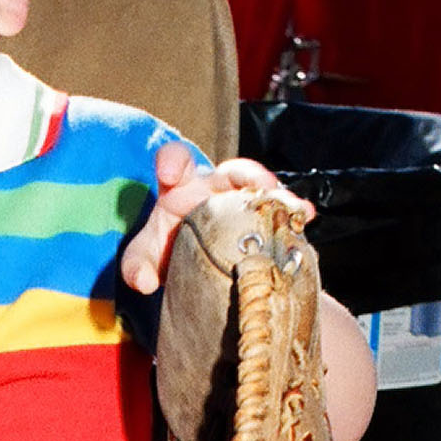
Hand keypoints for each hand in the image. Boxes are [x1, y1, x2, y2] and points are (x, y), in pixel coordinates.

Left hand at [119, 148, 310, 295]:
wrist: (200, 269)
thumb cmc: (169, 251)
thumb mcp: (146, 258)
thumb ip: (136, 266)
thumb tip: (143, 281)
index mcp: (181, 188)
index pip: (176, 158)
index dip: (172, 160)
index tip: (169, 174)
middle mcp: (216, 190)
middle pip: (234, 171)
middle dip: (248, 174)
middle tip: (260, 184)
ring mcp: (245, 204)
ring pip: (265, 191)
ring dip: (278, 195)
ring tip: (292, 205)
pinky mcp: (265, 221)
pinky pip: (283, 212)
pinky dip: (295, 212)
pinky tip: (304, 216)